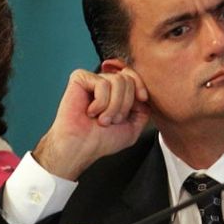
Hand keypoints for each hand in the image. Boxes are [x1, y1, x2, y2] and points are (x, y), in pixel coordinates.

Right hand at [34, 67, 150, 179]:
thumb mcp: (133, 127)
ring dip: (113, 106)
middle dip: (124, 104)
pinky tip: (90, 112)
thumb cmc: (101, 140)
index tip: (142, 99)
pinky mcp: (80, 78)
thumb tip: (144, 94)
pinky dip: (100, 103)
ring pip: (118, 81)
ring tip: (101, 119)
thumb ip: (143, 109)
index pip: (133, 76)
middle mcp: (104, 83)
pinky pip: (102, 84)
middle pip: (128, 79)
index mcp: (114, 92)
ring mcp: (91, 79)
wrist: (81, 147)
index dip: (141, 86)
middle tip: (111, 120)